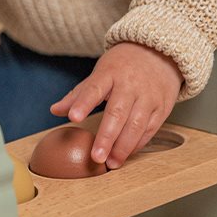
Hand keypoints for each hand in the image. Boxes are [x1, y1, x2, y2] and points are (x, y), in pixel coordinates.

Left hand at [50, 42, 182, 168]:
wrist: (159, 54)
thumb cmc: (123, 67)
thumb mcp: (99, 73)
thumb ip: (78, 95)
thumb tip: (54, 111)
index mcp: (110, 73)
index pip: (94, 88)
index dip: (83, 103)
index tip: (74, 117)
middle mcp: (131, 85)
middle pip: (118, 113)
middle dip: (106, 137)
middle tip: (96, 157)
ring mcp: (149, 96)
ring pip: (136, 125)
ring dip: (123, 147)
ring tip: (111, 163)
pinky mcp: (162, 107)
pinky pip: (149, 129)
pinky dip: (137, 144)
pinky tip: (126, 154)